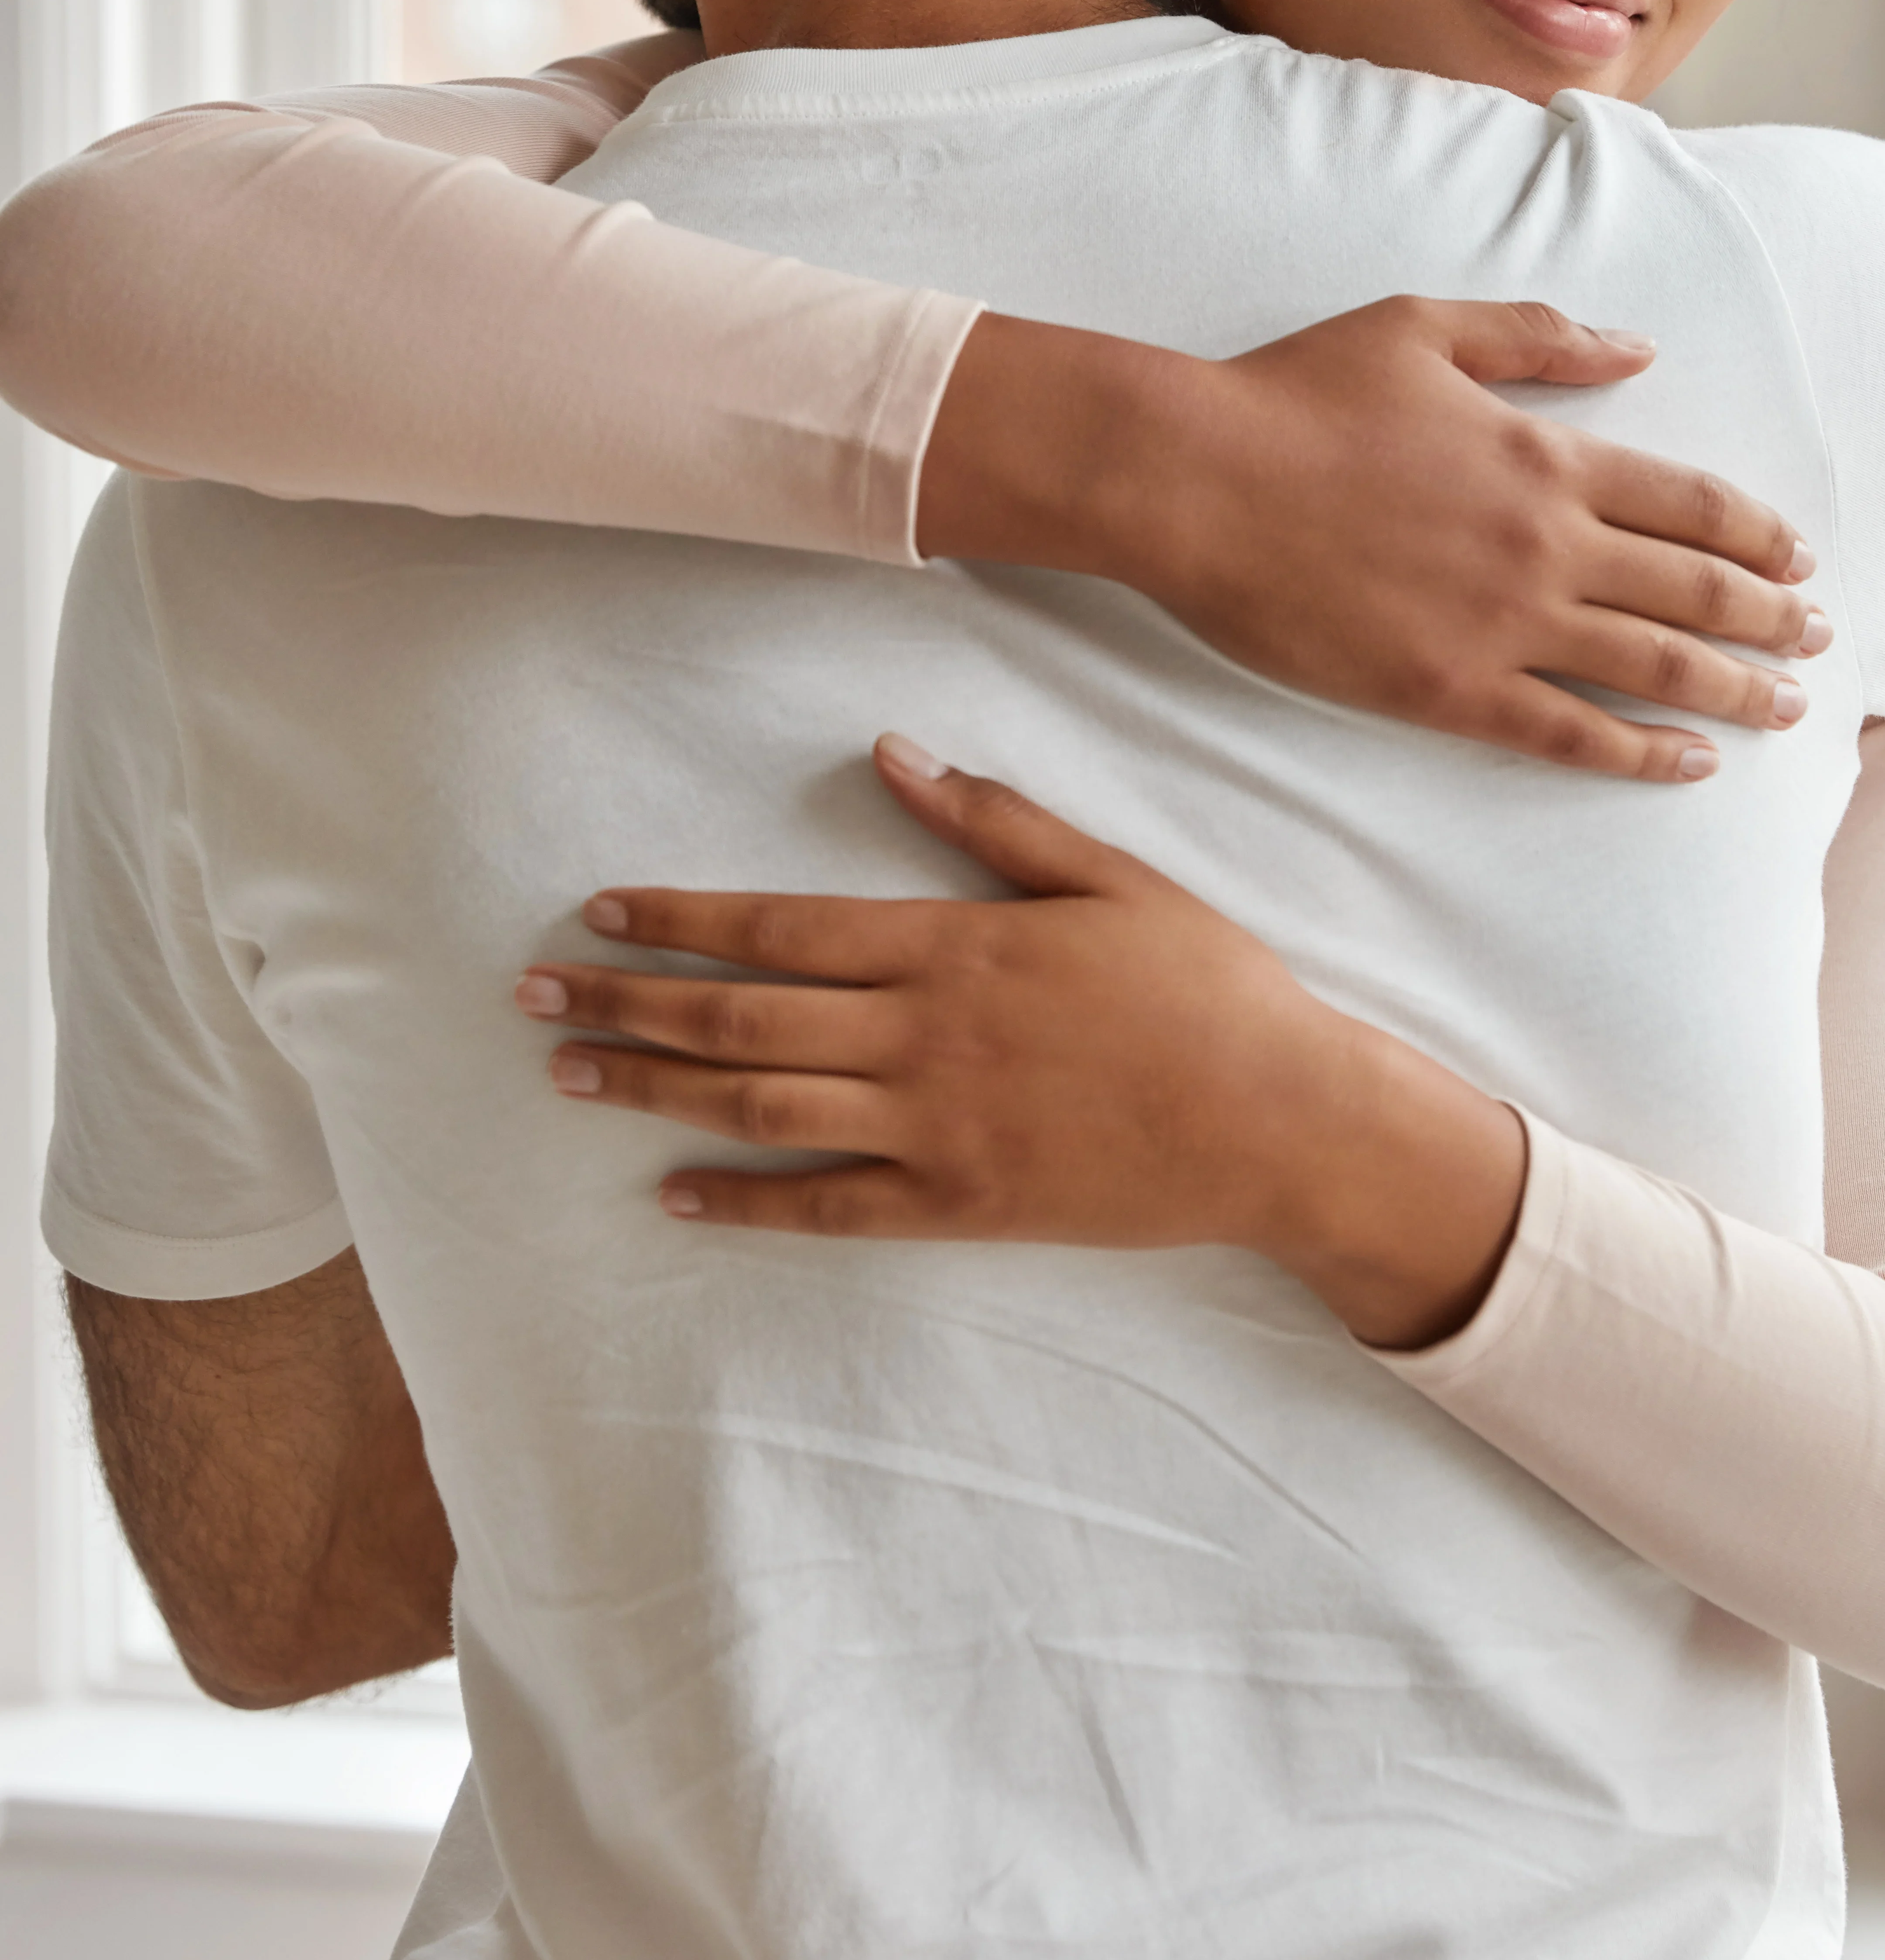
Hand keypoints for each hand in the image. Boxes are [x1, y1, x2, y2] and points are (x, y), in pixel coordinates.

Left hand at [516, 737, 1528, 1350]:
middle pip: (740, 1016)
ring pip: (760, 1106)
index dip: (681, 918)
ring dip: (653, 1090)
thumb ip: (995, 820)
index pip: (781, 927)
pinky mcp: (959, 1205)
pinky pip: (826, 1207)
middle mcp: (924, 1036)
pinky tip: (671, 1194)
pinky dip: (740, 1202)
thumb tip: (896, 752)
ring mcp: (935, 1128)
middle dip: (625, 1001)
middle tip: (530, 997)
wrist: (1279, 1118)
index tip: (597, 911)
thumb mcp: (1109, 877)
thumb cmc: (1205, 985)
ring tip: (567, 1077)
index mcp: (954, 947)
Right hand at [915, 296, 1828, 781]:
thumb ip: (1542, 336)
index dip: (1757, 534)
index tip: (1800, 557)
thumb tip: (1638, 349)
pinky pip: (1570, 733)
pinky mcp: (1448, 690)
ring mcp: (1501, 625)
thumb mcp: (1427, 327)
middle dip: (1771, 617)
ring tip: (1787, 706)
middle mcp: (1545, 545)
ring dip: (1734, 687)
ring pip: (1652, 667)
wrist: (1197, 477)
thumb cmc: (1300, 392)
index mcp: (1547, 458)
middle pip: (1693, 590)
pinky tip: (1691, 761)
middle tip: (1820, 638)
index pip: (1691, 503)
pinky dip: (1642, 751)